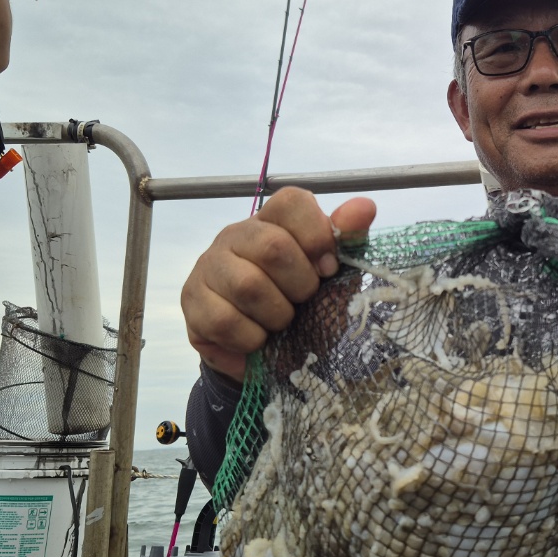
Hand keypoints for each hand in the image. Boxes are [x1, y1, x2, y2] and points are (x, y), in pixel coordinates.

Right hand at [181, 187, 376, 381]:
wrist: (268, 354)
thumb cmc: (303, 307)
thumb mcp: (334, 277)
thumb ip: (348, 241)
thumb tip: (365, 207)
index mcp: (274, 220)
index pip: (292, 202)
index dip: (317, 237)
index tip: (328, 269)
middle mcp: (236, 234)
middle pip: (272, 247)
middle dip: (299, 285)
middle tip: (302, 301)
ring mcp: (209, 264)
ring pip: (248, 286)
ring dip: (277, 316)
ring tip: (280, 322)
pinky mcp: (192, 299)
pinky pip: (225, 320)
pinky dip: (252, 338)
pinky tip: (258, 338)